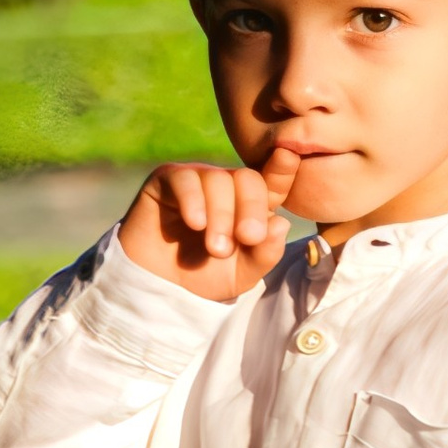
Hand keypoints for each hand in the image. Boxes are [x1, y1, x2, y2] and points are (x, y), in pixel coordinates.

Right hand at [116, 146, 300, 302]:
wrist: (159, 290)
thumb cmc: (202, 278)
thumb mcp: (242, 275)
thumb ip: (264, 254)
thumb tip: (281, 222)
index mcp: (248, 206)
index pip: (270, 182)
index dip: (281, 170)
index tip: (289, 157)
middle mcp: (224, 188)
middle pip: (247, 179)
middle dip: (251, 209)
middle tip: (246, 239)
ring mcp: (195, 181)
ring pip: (218, 180)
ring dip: (222, 216)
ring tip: (215, 249)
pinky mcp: (165, 181)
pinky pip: (184, 179)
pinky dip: (194, 200)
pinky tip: (195, 223)